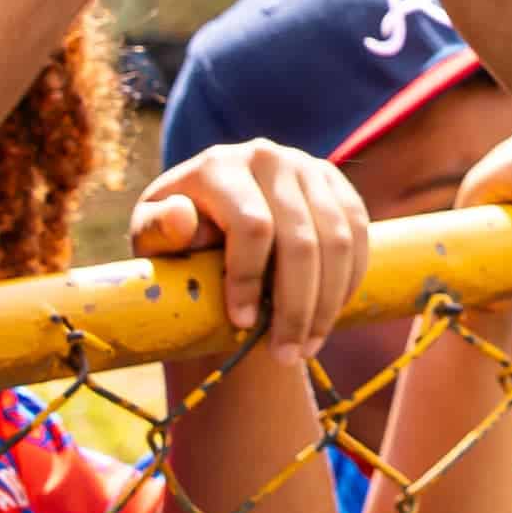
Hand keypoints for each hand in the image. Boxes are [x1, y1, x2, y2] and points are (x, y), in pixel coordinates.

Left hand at [135, 137, 376, 371]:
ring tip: (307, 347)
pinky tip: (328, 316)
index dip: (250, 280)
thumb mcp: (152, 237)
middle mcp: (268, 157)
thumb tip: (183, 219)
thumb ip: (158, 230)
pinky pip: (358, 235)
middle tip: (285, 355)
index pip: (252, 227)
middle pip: (301, 240)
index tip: (242, 324)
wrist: (212, 218)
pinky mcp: (335, 183)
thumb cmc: (177, 237)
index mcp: (219, 166)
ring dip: (327, 303)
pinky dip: (349, 281)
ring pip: (337, 241)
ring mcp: (307, 166)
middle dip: (296, 307)